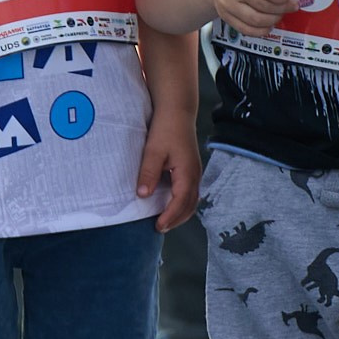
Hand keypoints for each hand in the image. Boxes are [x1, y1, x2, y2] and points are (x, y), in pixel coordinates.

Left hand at [138, 113, 200, 231]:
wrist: (177, 111)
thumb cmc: (165, 129)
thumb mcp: (153, 151)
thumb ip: (148, 174)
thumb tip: (143, 195)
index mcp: (187, 173)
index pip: (181, 202)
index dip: (170, 216)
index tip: (158, 226)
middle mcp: (195, 175)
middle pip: (190, 205)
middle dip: (176, 219)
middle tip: (160, 228)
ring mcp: (195, 172)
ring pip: (192, 199)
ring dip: (180, 212)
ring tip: (165, 220)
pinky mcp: (191, 168)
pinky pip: (190, 191)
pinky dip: (182, 202)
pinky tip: (170, 204)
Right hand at [209, 0, 294, 33]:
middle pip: (263, 6)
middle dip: (282, 9)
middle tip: (291, 7)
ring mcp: (228, 3)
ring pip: (255, 20)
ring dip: (273, 20)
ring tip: (280, 14)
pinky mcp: (225, 16)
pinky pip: (245, 29)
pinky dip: (261, 31)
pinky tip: (268, 25)